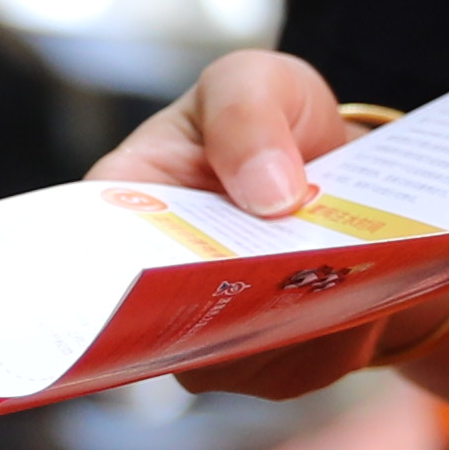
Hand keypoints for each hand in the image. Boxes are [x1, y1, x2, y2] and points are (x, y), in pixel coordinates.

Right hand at [89, 58, 447, 399]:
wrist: (361, 182)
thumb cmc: (280, 123)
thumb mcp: (258, 83)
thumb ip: (247, 115)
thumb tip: (268, 193)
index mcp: (127, 203)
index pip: (87, 249)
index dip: (105, 268)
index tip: (154, 262)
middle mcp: (155, 284)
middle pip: (158, 320)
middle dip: (216, 291)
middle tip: (267, 262)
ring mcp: (211, 333)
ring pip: (233, 349)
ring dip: (284, 312)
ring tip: (329, 266)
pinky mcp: (271, 366)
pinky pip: (296, 364)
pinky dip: (332, 330)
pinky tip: (360, 290)